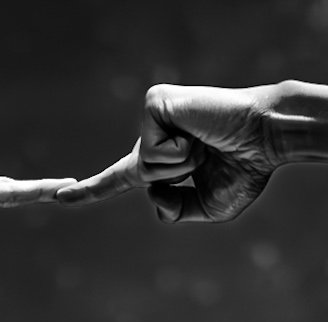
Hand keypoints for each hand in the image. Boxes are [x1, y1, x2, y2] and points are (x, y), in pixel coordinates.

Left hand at [57, 85, 282, 222]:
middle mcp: (151, 136)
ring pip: (145, 167)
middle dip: (163, 175)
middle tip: (208, 151)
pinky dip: (181, 151)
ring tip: (207, 144)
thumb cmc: (247, 168)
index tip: (61, 197)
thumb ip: (176, 211)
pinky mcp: (154, 104)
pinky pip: (153, 150)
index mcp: (162, 160)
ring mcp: (151, 117)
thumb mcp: (210, 207)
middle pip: (134, 178)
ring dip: (183, 166)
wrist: (267, 139)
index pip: (118, 179)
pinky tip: (200, 133)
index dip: (90, 190)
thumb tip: (150, 192)